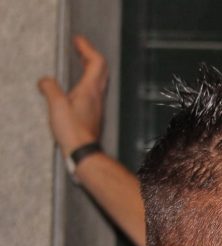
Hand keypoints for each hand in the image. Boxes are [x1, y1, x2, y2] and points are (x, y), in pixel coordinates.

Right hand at [38, 35, 107, 154]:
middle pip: (101, 69)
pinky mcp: (93, 113)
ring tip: (79, 61)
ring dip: (90, 67)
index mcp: (90, 90)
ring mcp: (97, 105)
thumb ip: (50, 88)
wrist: (84, 152)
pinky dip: (88, 80)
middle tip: (79, 47)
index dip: (87, 48)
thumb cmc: (73, 131)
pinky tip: (78, 85)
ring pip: (99, 80)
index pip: (96, 62)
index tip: (77, 40)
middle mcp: (97, 96)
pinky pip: (94, 90)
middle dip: (90, 54)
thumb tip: (45, 80)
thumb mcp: (56, 106)